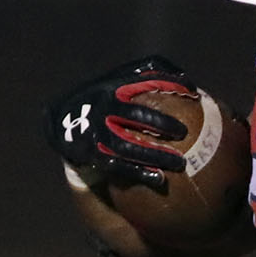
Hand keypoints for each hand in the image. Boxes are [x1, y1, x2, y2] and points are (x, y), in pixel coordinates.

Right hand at [43, 55, 197, 193]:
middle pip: (134, 114)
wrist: (64, 121)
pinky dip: (138, 172)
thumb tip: (190, 83)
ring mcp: (96, 131)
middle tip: (183, 133)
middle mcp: (104, 106)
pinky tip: (159, 179)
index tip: (192, 92)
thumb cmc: (105, 100)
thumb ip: (151, 77)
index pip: (144, 80)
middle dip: (159, 123)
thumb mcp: (121, 82)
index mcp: (114, 85)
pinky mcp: (91, 153)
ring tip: (179, 163)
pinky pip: (117, 165)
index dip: (168, 84)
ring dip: (154, 155)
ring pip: (127, 145)